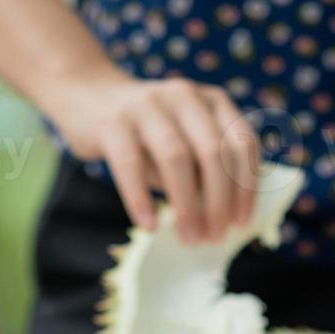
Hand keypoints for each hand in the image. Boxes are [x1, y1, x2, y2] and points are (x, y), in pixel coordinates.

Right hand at [41, 71, 260, 242]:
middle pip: (213, 152)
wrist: (88, 97)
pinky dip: (142, 199)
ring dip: (186, 205)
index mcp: (212, 101)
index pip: (242, 143)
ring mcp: (147, 104)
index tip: (242, 223)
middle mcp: (185, 96)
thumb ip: (204, 172)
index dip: (246, 186)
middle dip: (218, 202)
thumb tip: (224, 218)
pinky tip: (149, 225)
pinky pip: (131, 164)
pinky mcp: (113, 120)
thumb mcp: (185, 143)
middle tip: (214, 237)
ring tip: (188, 237)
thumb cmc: (148, 134)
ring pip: (177, 158)